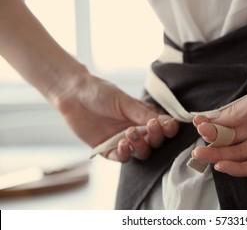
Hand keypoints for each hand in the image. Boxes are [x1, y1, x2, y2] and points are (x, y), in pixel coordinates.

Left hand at [51, 73, 178, 161]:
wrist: (73, 95)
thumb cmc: (100, 92)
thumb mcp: (124, 101)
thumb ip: (143, 114)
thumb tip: (167, 122)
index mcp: (145, 117)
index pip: (164, 127)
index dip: (169, 129)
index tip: (168, 126)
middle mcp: (138, 130)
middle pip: (155, 142)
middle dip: (156, 136)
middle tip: (151, 127)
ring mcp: (124, 141)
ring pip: (142, 152)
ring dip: (141, 145)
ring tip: (131, 133)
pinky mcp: (109, 150)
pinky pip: (122, 158)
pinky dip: (125, 154)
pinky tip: (122, 144)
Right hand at [192, 59, 246, 176]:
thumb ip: (234, 113)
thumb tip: (209, 119)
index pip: (228, 122)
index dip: (212, 126)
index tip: (196, 126)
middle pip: (233, 139)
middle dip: (214, 144)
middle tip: (197, 149)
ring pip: (243, 153)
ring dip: (223, 156)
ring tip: (203, 157)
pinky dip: (242, 167)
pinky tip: (225, 165)